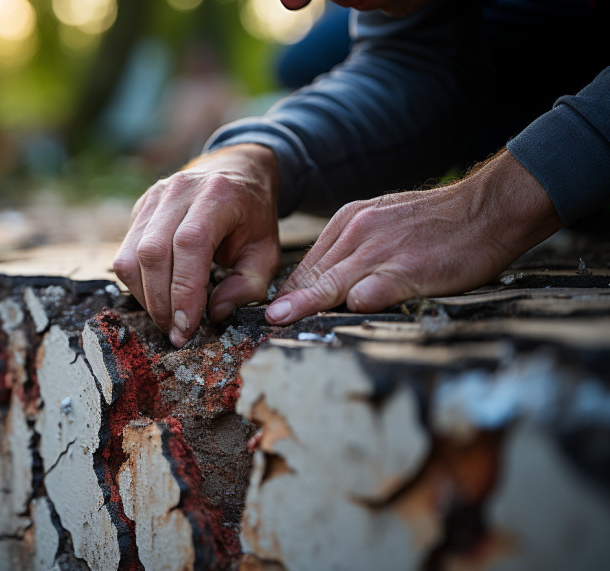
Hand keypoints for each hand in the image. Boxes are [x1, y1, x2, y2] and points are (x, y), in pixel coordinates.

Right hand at [113, 144, 281, 346]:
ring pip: (130, 256)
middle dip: (161, 302)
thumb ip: (248, 286)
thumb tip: (215, 314)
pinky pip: (125, 253)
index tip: (187, 327)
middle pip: (153, 252)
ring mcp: (154, 197)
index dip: (184, 291)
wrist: (236, 171)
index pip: (189, 245)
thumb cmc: (252, 215)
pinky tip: (157, 297)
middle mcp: (179, 190)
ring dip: (145, 296)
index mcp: (217, 195)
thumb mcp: (267, 251)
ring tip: (166, 318)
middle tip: (175, 332)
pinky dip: (138, 283)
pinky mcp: (140, 209)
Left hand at [266, 149, 562, 324]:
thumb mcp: (383, 222)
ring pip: (331, 283)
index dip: (290, 293)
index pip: (309, 265)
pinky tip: (339, 320)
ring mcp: (379, 251)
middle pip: (312, 276)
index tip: (273, 315)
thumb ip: (354, 249)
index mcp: (348, 222)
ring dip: (305, 306)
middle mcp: (357, 234)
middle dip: (287, 303)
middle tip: (262, 324)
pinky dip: (353, 307)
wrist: (486, 208)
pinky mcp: (405, 269)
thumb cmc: (437, 223)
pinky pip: (370, 291)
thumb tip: (325, 282)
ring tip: (279, 325)